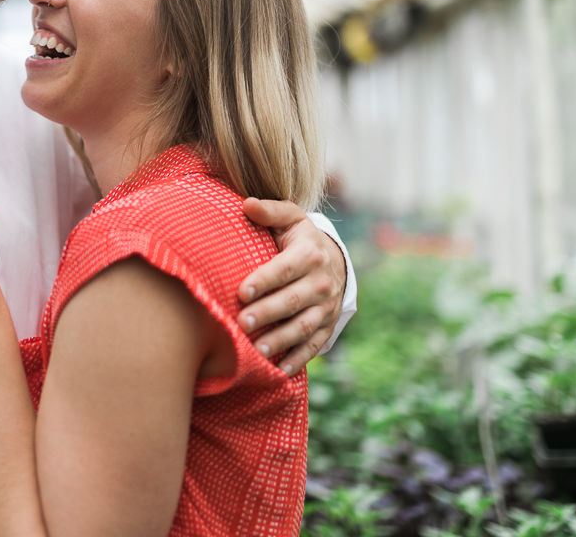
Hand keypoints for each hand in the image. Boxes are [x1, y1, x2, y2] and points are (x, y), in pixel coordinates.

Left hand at [236, 199, 344, 376]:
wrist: (333, 260)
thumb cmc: (299, 238)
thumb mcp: (290, 218)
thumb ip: (270, 211)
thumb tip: (246, 204)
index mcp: (310, 254)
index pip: (285, 269)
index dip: (264, 280)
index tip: (242, 291)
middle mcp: (322, 282)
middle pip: (293, 301)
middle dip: (268, 313)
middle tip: (241, 323)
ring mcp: (326, 307)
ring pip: (303, 326)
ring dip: (281, 340)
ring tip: (257, 351)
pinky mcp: (327, 326)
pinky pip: (313, 345)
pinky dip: (297, 359)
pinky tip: (278, 371)